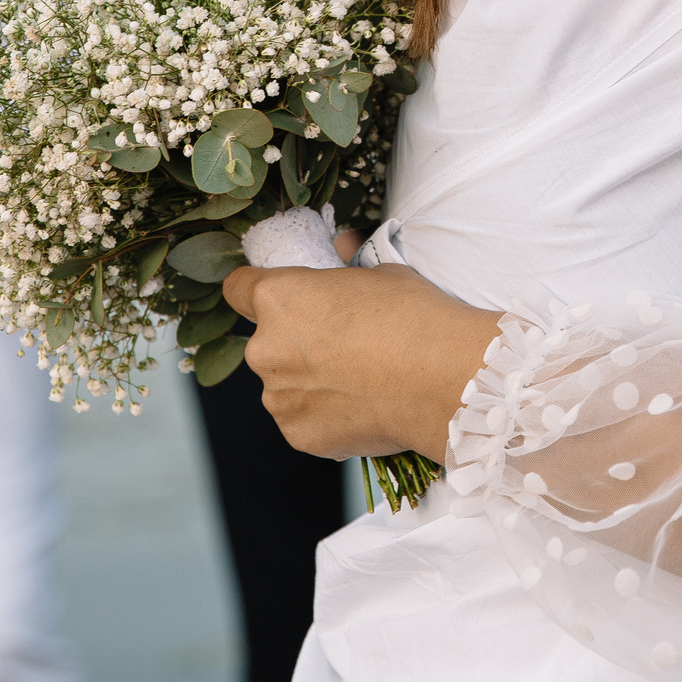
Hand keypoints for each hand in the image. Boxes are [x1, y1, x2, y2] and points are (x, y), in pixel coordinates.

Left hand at [223, 262, 502, 461]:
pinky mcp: (298, 435)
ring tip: (359, 381)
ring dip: (308, 383)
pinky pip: (303, 421)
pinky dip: (324, 416)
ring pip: (283, 386)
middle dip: (294, 344)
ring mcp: (279, 397)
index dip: (256, 291)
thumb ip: (345, 268)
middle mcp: (265, 348)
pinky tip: (361, 407)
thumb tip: (342, 246)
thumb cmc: (414, 317)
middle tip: (342, 346)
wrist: (443, 379)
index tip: (277, 299)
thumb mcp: (381, 273)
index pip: (238, 288)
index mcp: (278, 299)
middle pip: (265, 343)